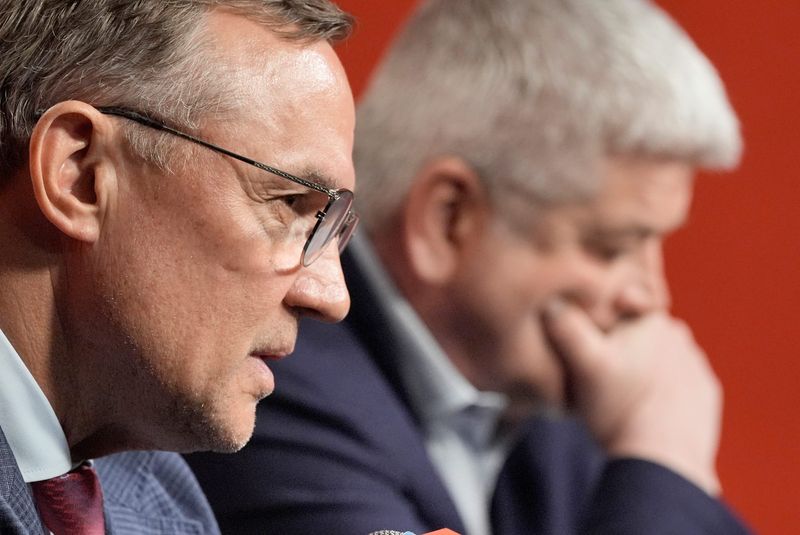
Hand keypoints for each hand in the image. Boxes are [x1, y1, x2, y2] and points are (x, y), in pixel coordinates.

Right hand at [543, 301, 722, 494]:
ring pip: (658, 357)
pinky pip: (677, 383)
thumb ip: (565, 327)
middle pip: (639, 332)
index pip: (622, 304)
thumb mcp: (582, 363)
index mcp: (653, 320)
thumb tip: (550, 302)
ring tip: (619, 395)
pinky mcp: (705, 396)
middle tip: (599, 373)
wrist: (662, 458)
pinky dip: (661, 391)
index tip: (588, 341)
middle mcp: (680, 337)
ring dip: (641, 367)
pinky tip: (642, 408)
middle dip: (621, 344)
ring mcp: (697, 367)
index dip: (601, 319)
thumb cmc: (619, 408)